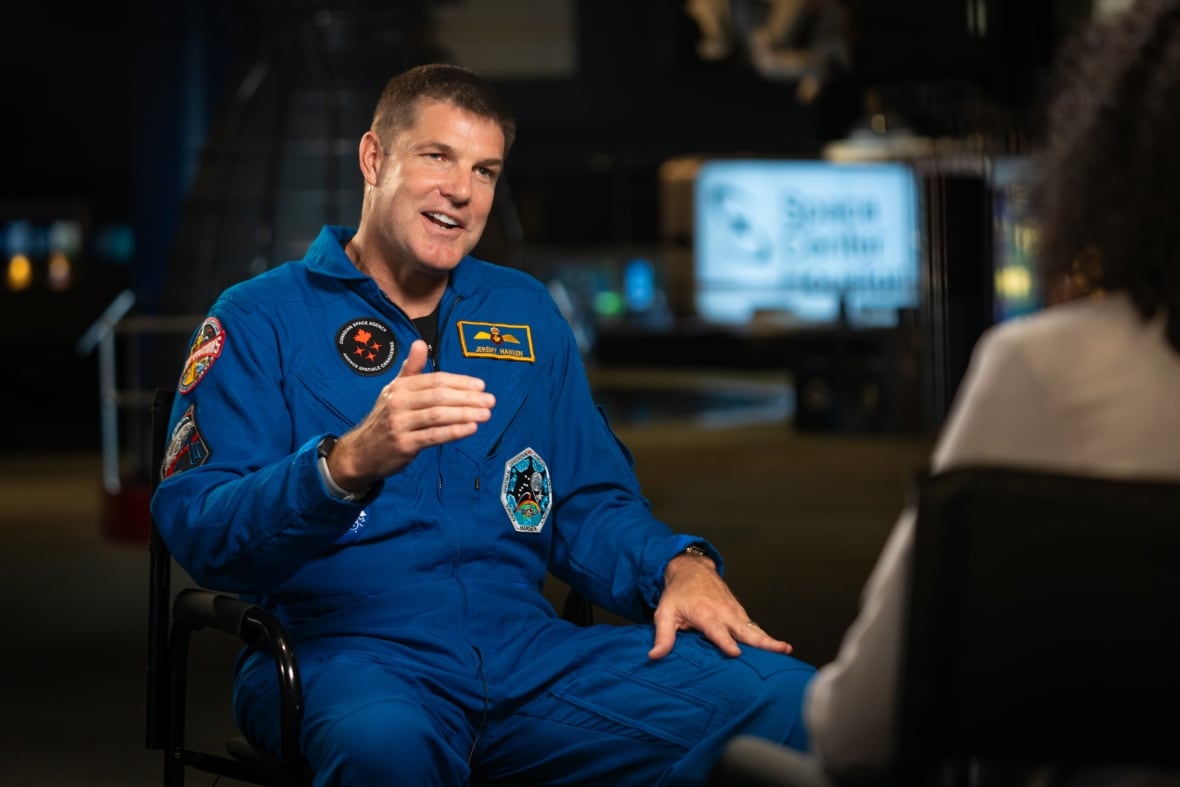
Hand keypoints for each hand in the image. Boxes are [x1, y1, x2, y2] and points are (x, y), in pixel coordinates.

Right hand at [327, 340, 494, 489]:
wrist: (362, 452)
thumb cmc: (385, 419)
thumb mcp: (394, 391)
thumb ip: (410, 369)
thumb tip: (419, 343)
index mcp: (400, 387)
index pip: (435, 380)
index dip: (460, 382)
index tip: (481, 385)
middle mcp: (398, 403)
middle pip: (439, 396)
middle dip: (468, 397)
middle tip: (490, 400)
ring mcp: (400, 424)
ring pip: (438, 415)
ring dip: (465, 414)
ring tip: (486, 414)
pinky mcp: (404, 444)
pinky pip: (434, 436)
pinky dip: (454, 431)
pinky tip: (471, 428)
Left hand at [648, 552, 793, 659]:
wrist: (692, 569)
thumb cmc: (677, 594)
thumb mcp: (664, 613)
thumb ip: (662, 636)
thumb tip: (654, 656)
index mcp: (705, 613)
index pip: (716, 630)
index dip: (725, 641)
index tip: (736, 653)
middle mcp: (723, 612)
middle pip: (744, 629)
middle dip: (762, 640)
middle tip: (779, 649)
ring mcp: (734, 612)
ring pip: (753, 628)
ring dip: (769, 639)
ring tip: (785, 650)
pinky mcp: (739, 613)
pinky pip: (753, 626)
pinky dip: (765, 636)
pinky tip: (778, 648)